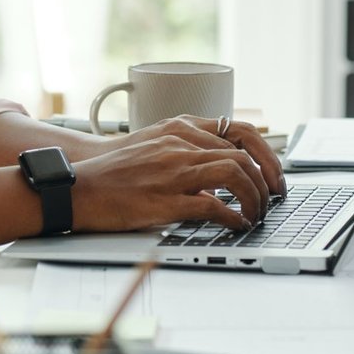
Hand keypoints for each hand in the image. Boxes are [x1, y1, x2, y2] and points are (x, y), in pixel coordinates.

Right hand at [71, 116, 286, 233]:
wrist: (80, 186)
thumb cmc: (115, 171)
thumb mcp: (156, 146)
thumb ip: (188, 150)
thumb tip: (221, 171)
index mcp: (180, 129)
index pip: (241, 133)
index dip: (266, 156)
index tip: (273, 176)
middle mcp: (180, 144)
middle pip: (243, 156)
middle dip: (266, 182)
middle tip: (271, 201)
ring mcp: (173, 171)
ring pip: (234, 174)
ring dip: (254, 198)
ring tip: (256, 214)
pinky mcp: (166, 199)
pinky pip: (213, 206)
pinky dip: (233, 216)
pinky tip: (236, 224)